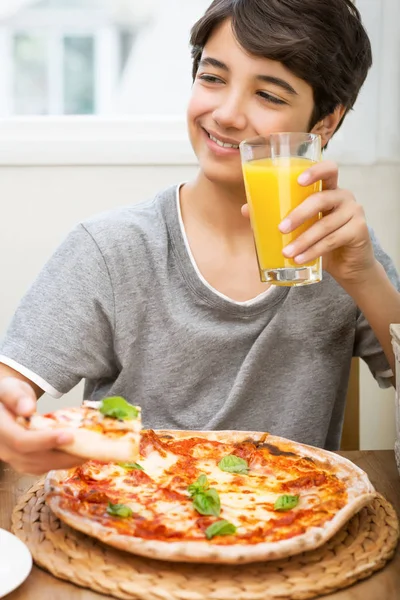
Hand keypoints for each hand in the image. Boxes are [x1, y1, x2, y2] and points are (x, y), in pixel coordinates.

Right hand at [0, 377, 84, 474]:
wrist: (3, 405)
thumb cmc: (7, 394)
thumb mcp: (10, 388)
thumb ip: (16, 397)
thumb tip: (28, 409)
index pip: (21, 441)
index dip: (45, 441)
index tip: (69, 436)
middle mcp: (3, 448)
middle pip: (32, 459)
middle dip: (61, 455)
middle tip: (87, 448)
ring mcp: (11, 457)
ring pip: (37, 466)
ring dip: (63, 462)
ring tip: (86, 452)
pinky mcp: (21, 461)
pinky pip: (40, 467)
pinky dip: (59, 463)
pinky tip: (76, 455)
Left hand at [242, 160, 376, 285]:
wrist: (348, 266)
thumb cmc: (321, 241)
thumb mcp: (300, 228)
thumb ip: (278, 216)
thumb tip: (245, 210)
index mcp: (329, 189)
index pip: (329, 169)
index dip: (315, 170)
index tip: (298, 180)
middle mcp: (344, 196)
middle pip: (321, 198)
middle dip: (299, 214)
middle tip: (280, 228)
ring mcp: (354, 212)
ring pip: (325, 224)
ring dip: (303, 240)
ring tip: (286, 253)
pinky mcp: (359, 231)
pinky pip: (333, 240)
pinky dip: (314, 251)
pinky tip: (300, 259)